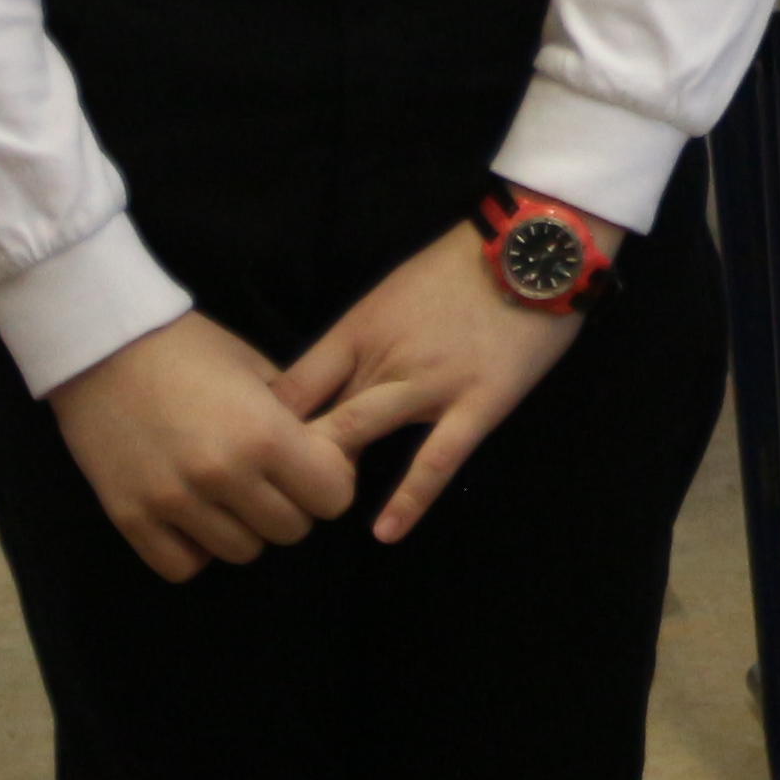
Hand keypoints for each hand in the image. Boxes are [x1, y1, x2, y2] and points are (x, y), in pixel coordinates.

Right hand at [48, 311, 357, 580]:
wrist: (103, 347)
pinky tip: (195, 516)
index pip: (333, 497)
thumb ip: (299, 418)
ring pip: (241, 552)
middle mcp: (222, 475)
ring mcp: (173, 502)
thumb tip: (334, 456)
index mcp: (264, 434)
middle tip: (273, 479)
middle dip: (292, 506)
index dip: (330, 482)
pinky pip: (183, 565)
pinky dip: (196, 548)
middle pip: (291, 529)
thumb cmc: (191, 349)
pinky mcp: (130, 518)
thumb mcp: (260, 370)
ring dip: (246, 528)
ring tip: (231, 494)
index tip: (314, 466)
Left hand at [273, 213, 612, 543]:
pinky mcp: (479, 402)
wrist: (535, 248)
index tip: (244, 458)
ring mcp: (431, 383)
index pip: (290, 387)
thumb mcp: (389, 296)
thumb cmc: (460, 269)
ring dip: (330, 470)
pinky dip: (410, 497)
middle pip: (315, 414)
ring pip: (360, 431)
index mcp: (358, 330)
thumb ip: (354, 343)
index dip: (258, 427)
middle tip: (265, 493)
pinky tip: (387, 531)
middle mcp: (383, 358)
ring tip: (308, 510)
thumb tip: (310, 388)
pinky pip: (438, 457)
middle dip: (284, 455)